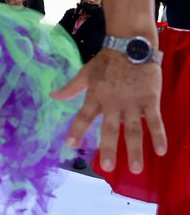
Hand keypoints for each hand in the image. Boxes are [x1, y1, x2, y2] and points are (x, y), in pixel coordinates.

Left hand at [51, 49, 166, 172]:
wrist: (131, 45)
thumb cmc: (107, 61)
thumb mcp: (86, 73)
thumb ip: (71, 88)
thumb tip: (53, 96)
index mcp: (96, 96)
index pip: (84, 117)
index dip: (76, 130)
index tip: (70, 146)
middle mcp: (113, 103)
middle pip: (110, 129)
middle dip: (109, 148)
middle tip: (108, 167)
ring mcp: (132, 102)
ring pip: (134, 130)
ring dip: (135, 150)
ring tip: (137, 169)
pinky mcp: (150, 99)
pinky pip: (155, 120)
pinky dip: (158, 135)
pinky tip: (161, 151)